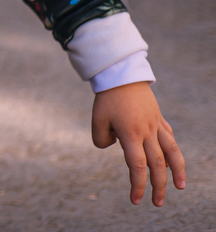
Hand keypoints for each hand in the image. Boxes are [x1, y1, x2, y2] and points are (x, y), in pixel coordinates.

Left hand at [92, 81, 184, 205]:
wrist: (121, 74)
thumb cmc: (106, 98)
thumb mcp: (97, 120)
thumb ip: (101, 139)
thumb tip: (114, 147)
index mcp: (130, 134)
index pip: (137, 166)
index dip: (138, 185)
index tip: (136, 200)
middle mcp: (146, 132)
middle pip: (156, 164)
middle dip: (157, 186)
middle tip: (156, 203)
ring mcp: (156, 125)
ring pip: (171, 152)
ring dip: (177, 171)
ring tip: (180, 187)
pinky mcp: (159, 119)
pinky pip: (169, 138)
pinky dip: (172, 152)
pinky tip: (172, 162)